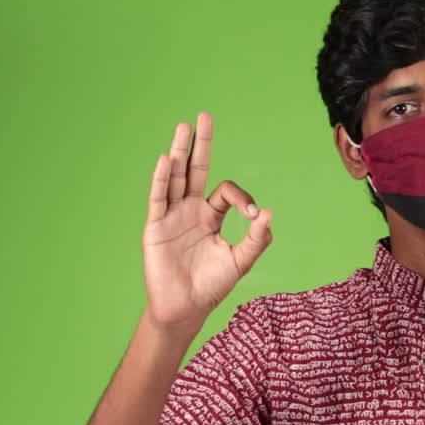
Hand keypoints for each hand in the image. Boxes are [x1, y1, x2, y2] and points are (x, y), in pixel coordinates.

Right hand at [141, 111, 272, 333]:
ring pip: (175, 177)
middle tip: (205, 115)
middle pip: (195, 170)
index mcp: (211, 216)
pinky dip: (162, 179)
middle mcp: (190, 210)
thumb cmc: (212, 286)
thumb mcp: (241, 261)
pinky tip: (166, 160)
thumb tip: (269, 212)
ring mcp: (171, 216)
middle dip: (201, 144)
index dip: (242, 197)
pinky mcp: (155, 227)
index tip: (253, 213)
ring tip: (183, 126)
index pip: (225, 191)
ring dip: (179, 152)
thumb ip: (257, 239)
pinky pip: (158, 198)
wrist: (185, 308)